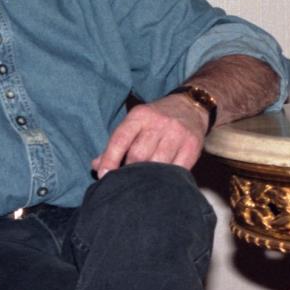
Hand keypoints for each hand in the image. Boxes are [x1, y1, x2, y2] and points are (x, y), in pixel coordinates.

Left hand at [91, 94, 206, 177]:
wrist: (190, 106)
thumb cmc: (155, 120)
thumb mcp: (134, 123)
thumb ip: (116, 144)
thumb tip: (97, 166)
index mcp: (139, 116)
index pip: (120, 139)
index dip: (110, 159)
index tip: (103, 176)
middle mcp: (158, 123)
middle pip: (138, 155)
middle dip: (129, 171)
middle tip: (126, 181)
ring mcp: (177, 134)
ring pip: (157, 164)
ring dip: (148, 177)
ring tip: (143, 184)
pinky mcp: (192, 146)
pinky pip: (177, 169)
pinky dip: (167, 178)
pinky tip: (161, 181)